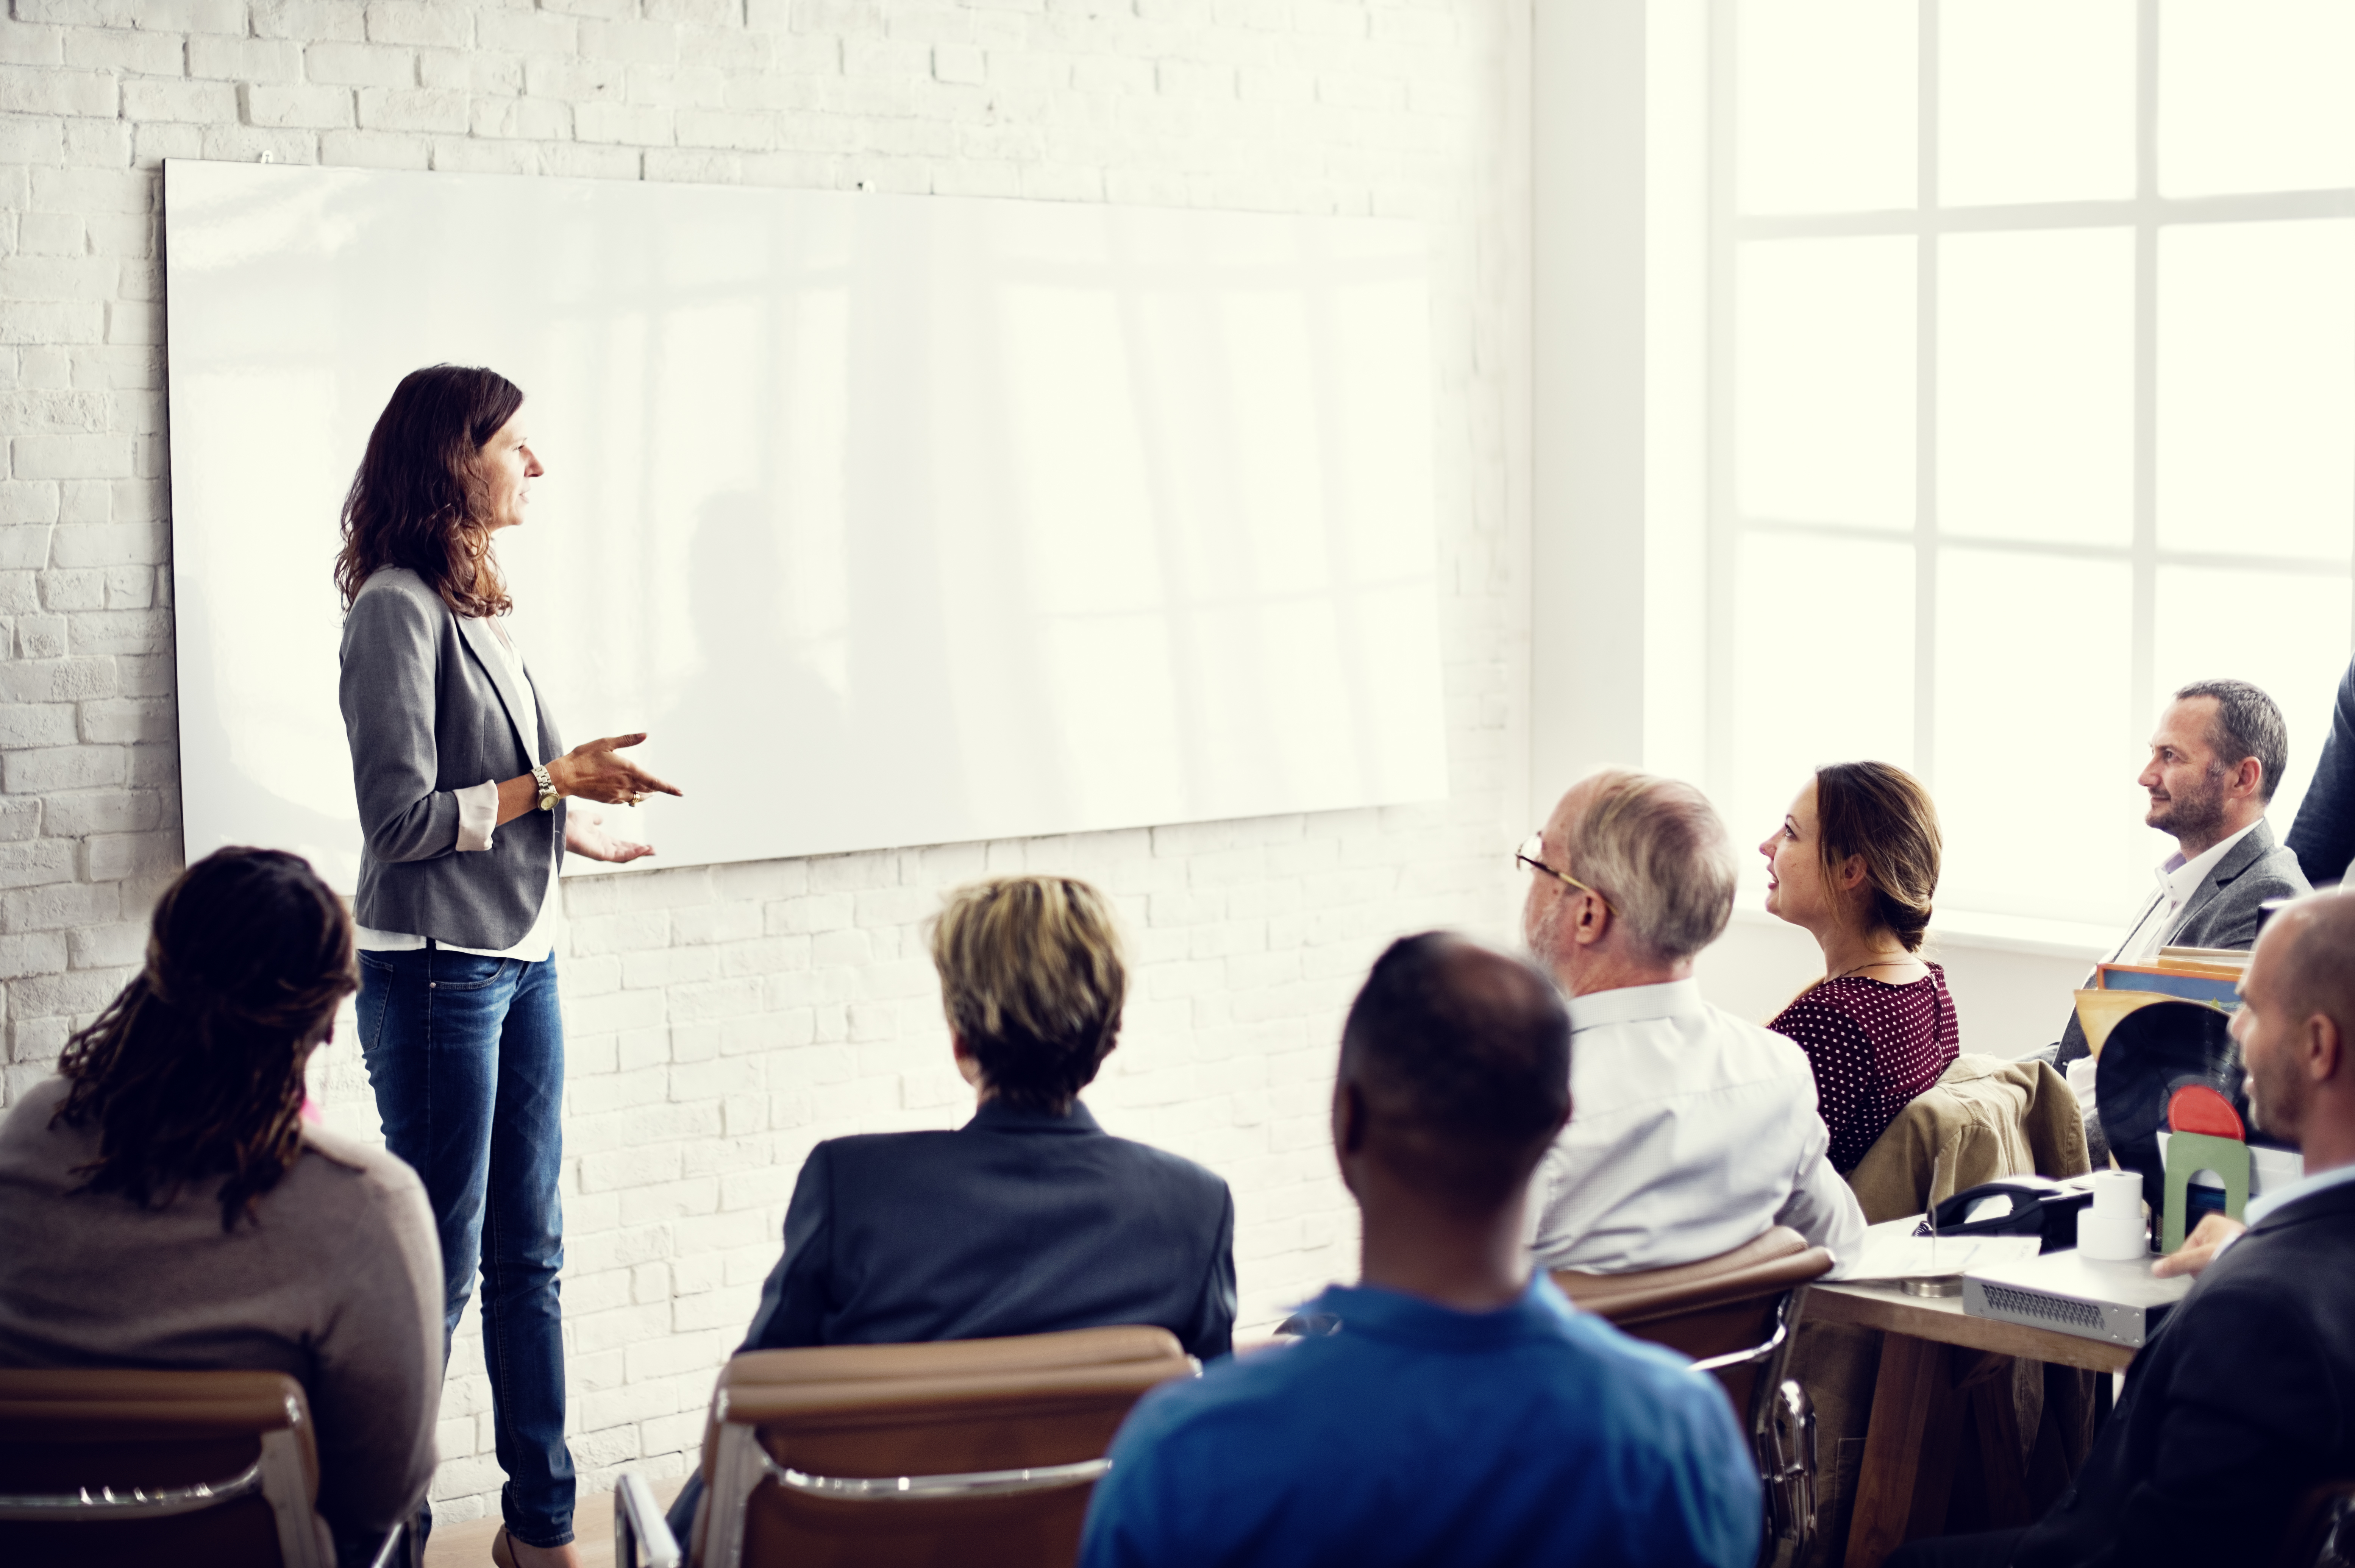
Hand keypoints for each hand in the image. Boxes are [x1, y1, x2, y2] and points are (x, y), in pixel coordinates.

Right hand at [547, 732, 681, 807]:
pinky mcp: (609, 800)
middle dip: (657, 790)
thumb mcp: (606, 743)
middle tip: (664, 788)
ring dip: (645, 794)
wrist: (565, 777)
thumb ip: (627, 740)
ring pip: (638, 798)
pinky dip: (631, 797)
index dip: (669, 788)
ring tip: (649, 791)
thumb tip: (645, 734)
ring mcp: (617, 795)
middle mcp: (625, 785)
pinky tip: (628, 792)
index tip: (680, 792)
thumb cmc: (584, 757)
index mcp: (628, 770)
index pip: (655, 782)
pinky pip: (626, 800)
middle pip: (648, 792)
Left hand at [565, 807, 653, 864]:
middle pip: (625, 852)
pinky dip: (633, 854)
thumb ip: (595, 819)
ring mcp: (602, 853)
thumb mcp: (587, 818)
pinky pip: (620, 857)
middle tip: (653, 850)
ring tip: (652, 850)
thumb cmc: (570, 822)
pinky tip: (643, 849)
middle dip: (640, 851)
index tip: (645, 844)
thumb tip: (601, 819)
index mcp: (601, 841)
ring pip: (625, 856)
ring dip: (639, 854)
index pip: (621, 845)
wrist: (562, 825)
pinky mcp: (601, 855)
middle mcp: (603, 848)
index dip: (633, 845)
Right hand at [2152, 1213, 2245, 1278]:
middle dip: (2204, 1266)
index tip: (2200, 1269)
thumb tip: (2156, 1269)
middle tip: (2215, 1270)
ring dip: (2215, 1268)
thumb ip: (2178, 1264)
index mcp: (2208, 1223)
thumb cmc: (2237, 1252)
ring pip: (2211, 1259)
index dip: (2190, 1263)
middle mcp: (2220, 1227)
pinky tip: (2232, 1271)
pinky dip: (2226, 1268)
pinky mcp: (2241, 1249)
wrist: (2265, 1260)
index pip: (2186, 1248)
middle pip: (2199, 1254)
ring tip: (2227, 1270)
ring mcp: (2232, 1238)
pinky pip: (2224, 1261)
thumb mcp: (2201, 1258)